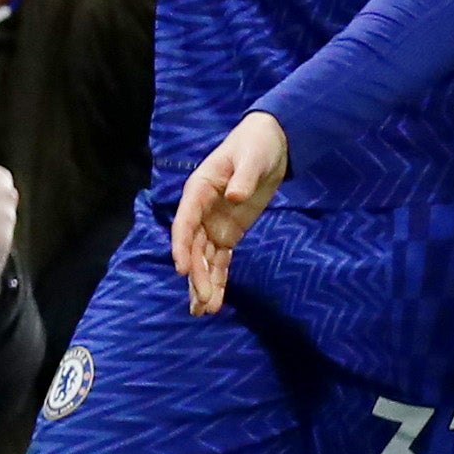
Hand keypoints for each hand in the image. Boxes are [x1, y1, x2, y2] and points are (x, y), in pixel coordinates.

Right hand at [168, 110, 290, 313]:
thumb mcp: (251, 158)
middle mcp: (200, 211)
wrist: (271, 143)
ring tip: (205, 310)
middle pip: (193, 247)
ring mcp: (214, 224)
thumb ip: (243, 177)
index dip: (182, 246)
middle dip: (197, 275)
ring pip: (204, 258)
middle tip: (203, 302)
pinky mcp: (229, 232)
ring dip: (204, 283)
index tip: (182, 268)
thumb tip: (233, 196)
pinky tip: (215, 300)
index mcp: (198, 190)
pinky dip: (218, 278)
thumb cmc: (255, 145)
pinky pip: (220, 259)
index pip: (185, 222)